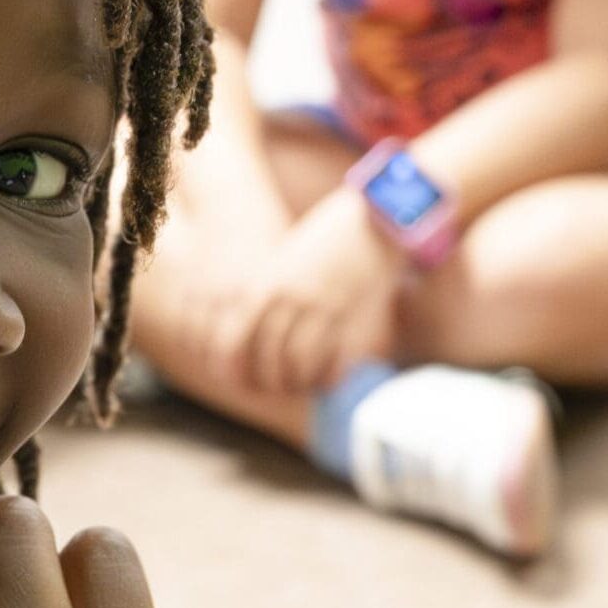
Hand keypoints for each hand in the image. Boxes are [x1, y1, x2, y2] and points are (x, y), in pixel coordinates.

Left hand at [219, 186, 404, 397]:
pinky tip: (329, 379)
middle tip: (277, 389)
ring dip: (299, 385)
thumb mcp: (286, 264)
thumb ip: (269, 298)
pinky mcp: (357, 320)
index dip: (232, 370)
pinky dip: (329, 380)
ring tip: (303, 387)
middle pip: (267, 360)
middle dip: (268, 383)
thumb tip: (256, 340)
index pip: (233, 342)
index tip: (240, 382)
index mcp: (266, 286)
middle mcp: (292, 300)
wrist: (376, 219)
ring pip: (299, 366)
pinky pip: (336, 365)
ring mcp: (326, 311)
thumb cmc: (328, 240)